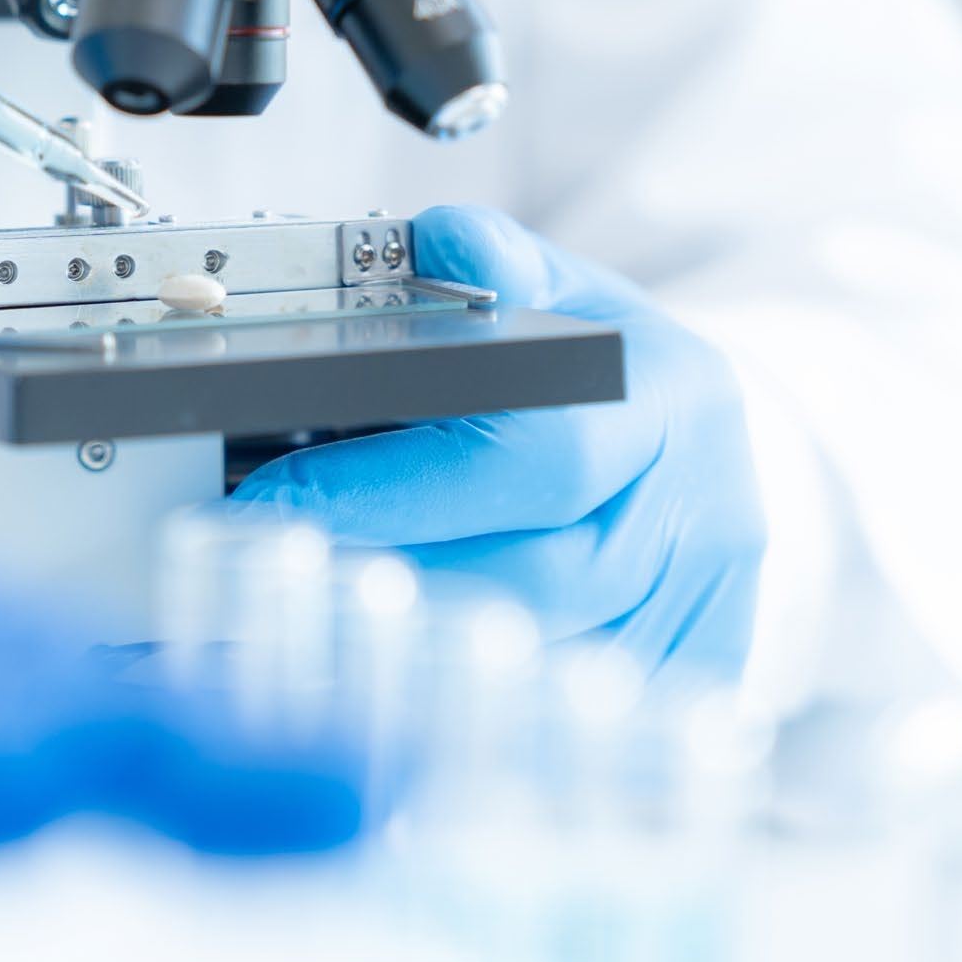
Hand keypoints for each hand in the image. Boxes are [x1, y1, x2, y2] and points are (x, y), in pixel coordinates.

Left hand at [232, 206, 766, 672]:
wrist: (707, 447)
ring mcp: (700, 607)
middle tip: (255, 583)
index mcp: (667, 396)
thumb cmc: (615, 370)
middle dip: (381, 585)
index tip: (276, 502)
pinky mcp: (687, 677)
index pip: (534, 454)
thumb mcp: (568, 291)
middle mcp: (699, 509)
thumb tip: (448, 239)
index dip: (395, 488)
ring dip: (406, 661)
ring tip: (292, 637)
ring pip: (538, 663)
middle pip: (532, 580)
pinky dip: (468, 716)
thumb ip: (500, 263)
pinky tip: (378, 700)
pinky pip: (568, 722)